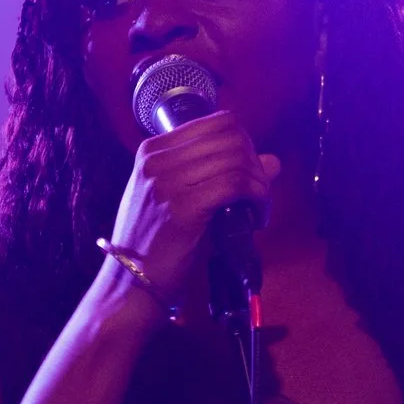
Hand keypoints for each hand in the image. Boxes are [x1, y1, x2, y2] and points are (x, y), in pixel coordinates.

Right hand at [105, 111, 279, 304]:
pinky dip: (256, 199)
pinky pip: (236, 185)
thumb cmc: (155, 242)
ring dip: (259, 185)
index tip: (249, 172)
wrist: (131, 281)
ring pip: (237, 161)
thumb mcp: (178, 197)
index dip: (245, 144)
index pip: (217, 122)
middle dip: (255, 164)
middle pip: (231, 138)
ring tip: (258, 209)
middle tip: (258, 193)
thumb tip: (272, 161)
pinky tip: (256, 217)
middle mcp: (157, 160)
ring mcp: (167, 182)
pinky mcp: (183, 207)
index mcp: (152, 150)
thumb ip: (218, 173)